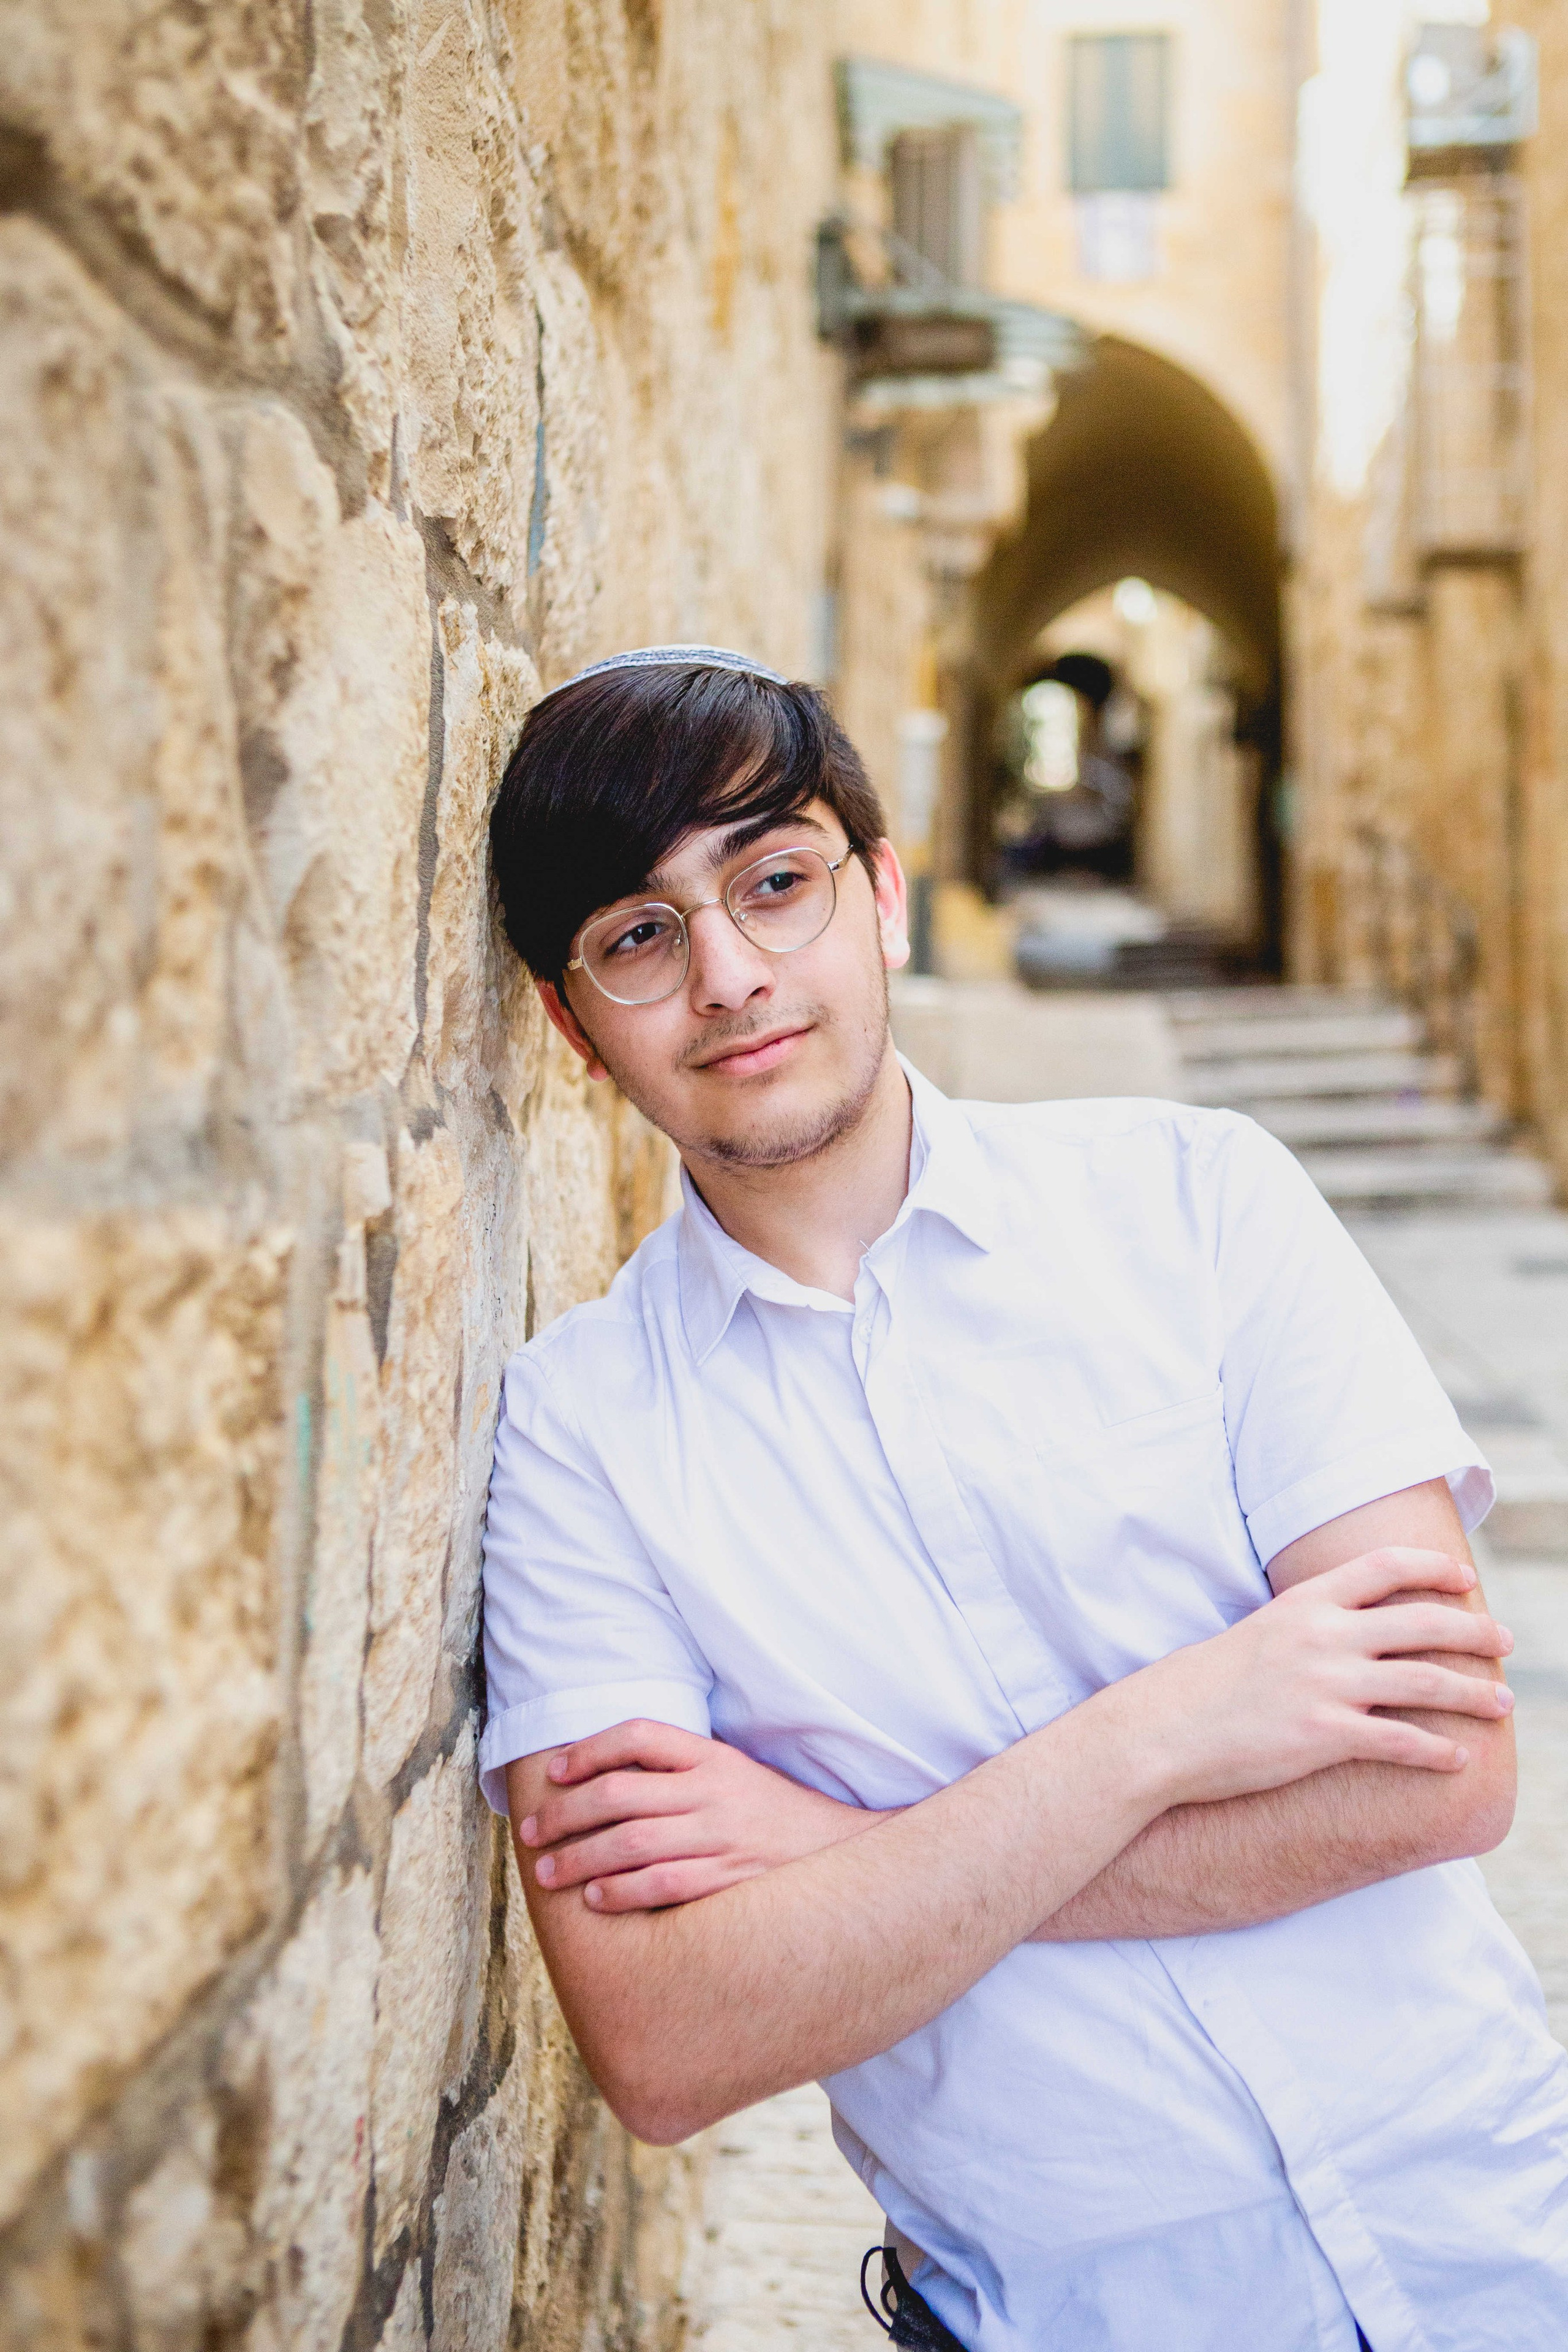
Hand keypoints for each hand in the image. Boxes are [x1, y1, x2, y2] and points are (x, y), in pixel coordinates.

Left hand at [515, 1720, 884, 1911]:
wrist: (840, 1855)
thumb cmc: (771, 1816)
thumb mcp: (732, 1774)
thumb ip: (680, 1770)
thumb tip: (604, 1775)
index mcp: (713, 1758)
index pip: (640, 1735)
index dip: (590, 1749)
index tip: (556, 1771)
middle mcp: (714, 1792)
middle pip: (620, 1794)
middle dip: (566, 1814)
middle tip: (532, 1832)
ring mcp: (721, 1837)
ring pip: (631, 1842)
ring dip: (580, 1858)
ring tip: (549, 1872)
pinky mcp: (727, 1881)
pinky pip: (661, 1885)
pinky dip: (621, 1892)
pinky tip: (595, 1899)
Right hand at [1120, 1546, 1513, 1808]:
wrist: (1162, 1730)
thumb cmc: (1205, 1686)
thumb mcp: (1258, 1633)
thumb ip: (1308, 1625)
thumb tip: (1351, 1632)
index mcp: (1305, 1603)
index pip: (1385, 1568)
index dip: (1434, 1569)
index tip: (1466, 1581)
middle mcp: (1322, 1635)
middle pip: (1422, 1621)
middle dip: (1474, 1631)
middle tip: (1504, 1642)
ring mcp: (1325, 1685)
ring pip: (1425, 1681)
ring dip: (1473, 1693)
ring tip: (1502, 1703)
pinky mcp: (1323, 1736)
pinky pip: (1401, 1741)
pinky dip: (1438, 1750)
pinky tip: (1458, 1759)